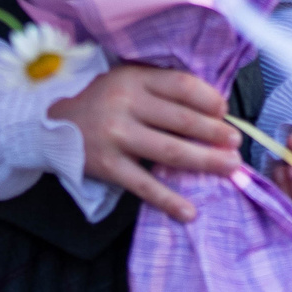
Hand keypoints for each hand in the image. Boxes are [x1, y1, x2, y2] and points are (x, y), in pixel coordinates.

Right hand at [49, 64, 243, 223]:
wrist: (54, 127)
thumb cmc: (103, 101)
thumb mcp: (129, 80)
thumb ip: (162, 87)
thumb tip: (213, 103)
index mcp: (135, 79)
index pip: (182, 86)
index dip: (209, 98)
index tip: (225, 111)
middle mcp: (126, 105)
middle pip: (182, 119)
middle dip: (215, 132)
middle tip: (237, 143)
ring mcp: (117, 137)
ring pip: (170, 151)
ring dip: (205, 161)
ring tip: (230, 167)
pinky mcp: (109, 167)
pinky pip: (144, 186)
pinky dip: (169, 200)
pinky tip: (190, 211)